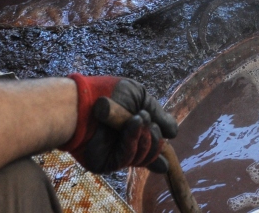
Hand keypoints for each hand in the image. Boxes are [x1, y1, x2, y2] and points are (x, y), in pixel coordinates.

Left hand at [63, 74, 177, 174]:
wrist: (83, 101)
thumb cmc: (110, 95)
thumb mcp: (142, 98)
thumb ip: (159, 115)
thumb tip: (174, 134)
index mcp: (134, 131)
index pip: (152, 148)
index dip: (162, 152)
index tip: (168, 152)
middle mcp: (126, 145)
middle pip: (154, 152)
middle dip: (155, 136)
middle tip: (144, 118)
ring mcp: (117, 155)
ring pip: (144, 156)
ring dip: (145, 136)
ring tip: (137, 118)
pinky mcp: (106, 163)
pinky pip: (128, 157)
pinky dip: (133, 140)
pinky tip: (134, 124)